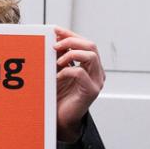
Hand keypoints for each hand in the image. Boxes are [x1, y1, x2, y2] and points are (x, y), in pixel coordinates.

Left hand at [53, 27, 104, 141]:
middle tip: (54, 45)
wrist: (60, 118)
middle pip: (91, 45)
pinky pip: (80, 73)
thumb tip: (53, 39)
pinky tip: (57, 76)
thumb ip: (58, 56)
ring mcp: (96, 81)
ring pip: (91, 56)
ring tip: (57, 62)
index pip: (85, 43)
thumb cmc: (58, 95)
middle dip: (71, 41)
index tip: (55, 30)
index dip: (70, 34)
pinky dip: (66, 71)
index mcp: (91, 65)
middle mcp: (97, 72)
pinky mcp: (91, 91)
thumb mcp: (57, 71)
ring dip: (71, 54)